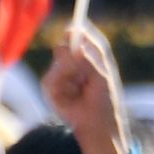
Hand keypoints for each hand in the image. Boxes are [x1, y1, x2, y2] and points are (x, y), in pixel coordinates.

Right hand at [46, 25, 126, 153]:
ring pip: (56, 64)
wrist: (95, 123)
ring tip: (79, 90)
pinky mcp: (50, 86)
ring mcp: (60, 72)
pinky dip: (59, 89)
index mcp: (91, 54)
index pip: (82, 36)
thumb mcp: (102, 78)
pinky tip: (69, 97)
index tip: (72, 30)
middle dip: (70, 57)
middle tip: (80, 73)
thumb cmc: (104, 100)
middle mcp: (74, 60)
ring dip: (67, 77)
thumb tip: (75, 48)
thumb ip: (89, 61)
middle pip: (64, 46)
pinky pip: (49, 81)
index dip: (77, 31)